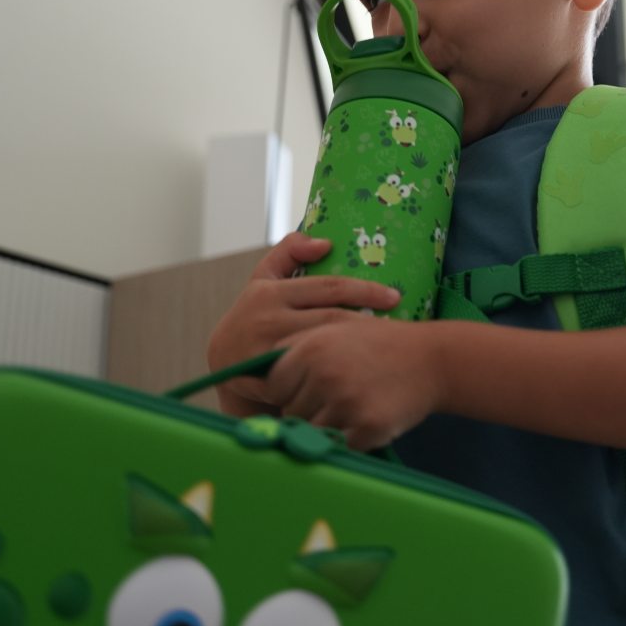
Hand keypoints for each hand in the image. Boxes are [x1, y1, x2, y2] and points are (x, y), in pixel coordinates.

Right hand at [207, 232, 400, 415]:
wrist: (224, 368)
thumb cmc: (253, 318)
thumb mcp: (263, 280)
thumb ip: (288, 253)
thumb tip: (325, 243)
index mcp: (269, 292)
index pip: (328, 288)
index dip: (365, 291)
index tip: (394, 297)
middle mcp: (268, 321)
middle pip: (332, 319)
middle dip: (370, 322)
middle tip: (401, 325)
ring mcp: (269, 353)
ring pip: (327, 349)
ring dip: (360, 347)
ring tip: (389, 346)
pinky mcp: (272, 382)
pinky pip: (315, 376)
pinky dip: (341, 373)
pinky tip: (365, 373)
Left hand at [263, 317, 444, 450]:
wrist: (431, 359)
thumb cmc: (377, 345)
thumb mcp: (333, 330)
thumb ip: (294, 349)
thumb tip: (254, 379)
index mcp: (310, 348)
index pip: (273, 386)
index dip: (287, 390)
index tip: (307, 388)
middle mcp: (324, 375)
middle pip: (291, 412)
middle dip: (308, 410)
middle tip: (338, 396)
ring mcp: (346, 402)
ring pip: (312, 433)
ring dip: (329, 428)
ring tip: (352, 407)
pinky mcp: (367, 426)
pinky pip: (342, 447)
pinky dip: (352, 440)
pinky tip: (367, 420)